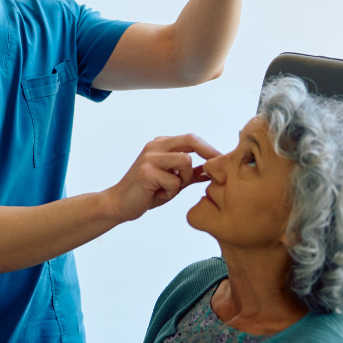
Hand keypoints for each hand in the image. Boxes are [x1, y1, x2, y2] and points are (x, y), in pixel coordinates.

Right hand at [105, 135, 219, 222]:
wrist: (120, 204)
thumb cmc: (147, 192)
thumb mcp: (173, 181)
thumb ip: (190, 173)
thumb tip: (213, 170)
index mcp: (160, 144)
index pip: (191, 138)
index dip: (210, 149)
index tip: (222, 162)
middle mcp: (155, 146)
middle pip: (191, 140)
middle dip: (208, 154)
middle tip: (216, 172)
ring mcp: (150, 158)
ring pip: (185, 162)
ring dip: (183, 180)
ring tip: (169, 189)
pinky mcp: (146, 172)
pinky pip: (174, 182)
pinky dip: (170, 192)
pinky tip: (157, 194)